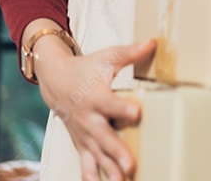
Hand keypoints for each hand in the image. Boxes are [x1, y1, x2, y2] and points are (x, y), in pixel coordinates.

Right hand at [34, 37, 156, 180]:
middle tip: (131, 165)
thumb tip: (154, 42)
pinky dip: (91, 177)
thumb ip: (130, 52)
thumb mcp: (107, 56)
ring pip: (96, 155)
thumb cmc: (86, 67)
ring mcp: (84, 134)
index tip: (137, 113)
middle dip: (117, 153)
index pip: (111, 103)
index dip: (123, 108)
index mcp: (96, 95)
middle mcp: (89, 118)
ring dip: (108, 171)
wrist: (55, 81)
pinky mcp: (81, 143)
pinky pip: (86, 163)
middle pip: (104, 137)